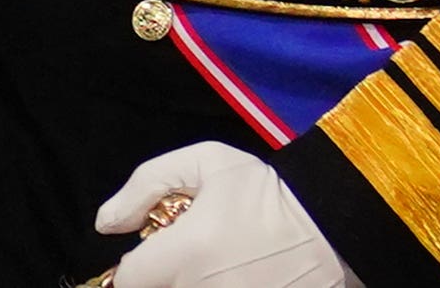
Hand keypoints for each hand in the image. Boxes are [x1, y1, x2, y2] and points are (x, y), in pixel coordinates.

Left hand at [99, 141, 357, 287]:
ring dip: (185, 284)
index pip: (128, 280)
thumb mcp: (205, 164)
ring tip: (211, 266)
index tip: (150, 256)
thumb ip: (145, 186)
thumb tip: (106, 224)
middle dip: (159, 279)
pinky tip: (232, 276)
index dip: (133, 268)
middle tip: (183, 258)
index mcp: (185, 254)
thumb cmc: (265, 193)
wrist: (333, 227)